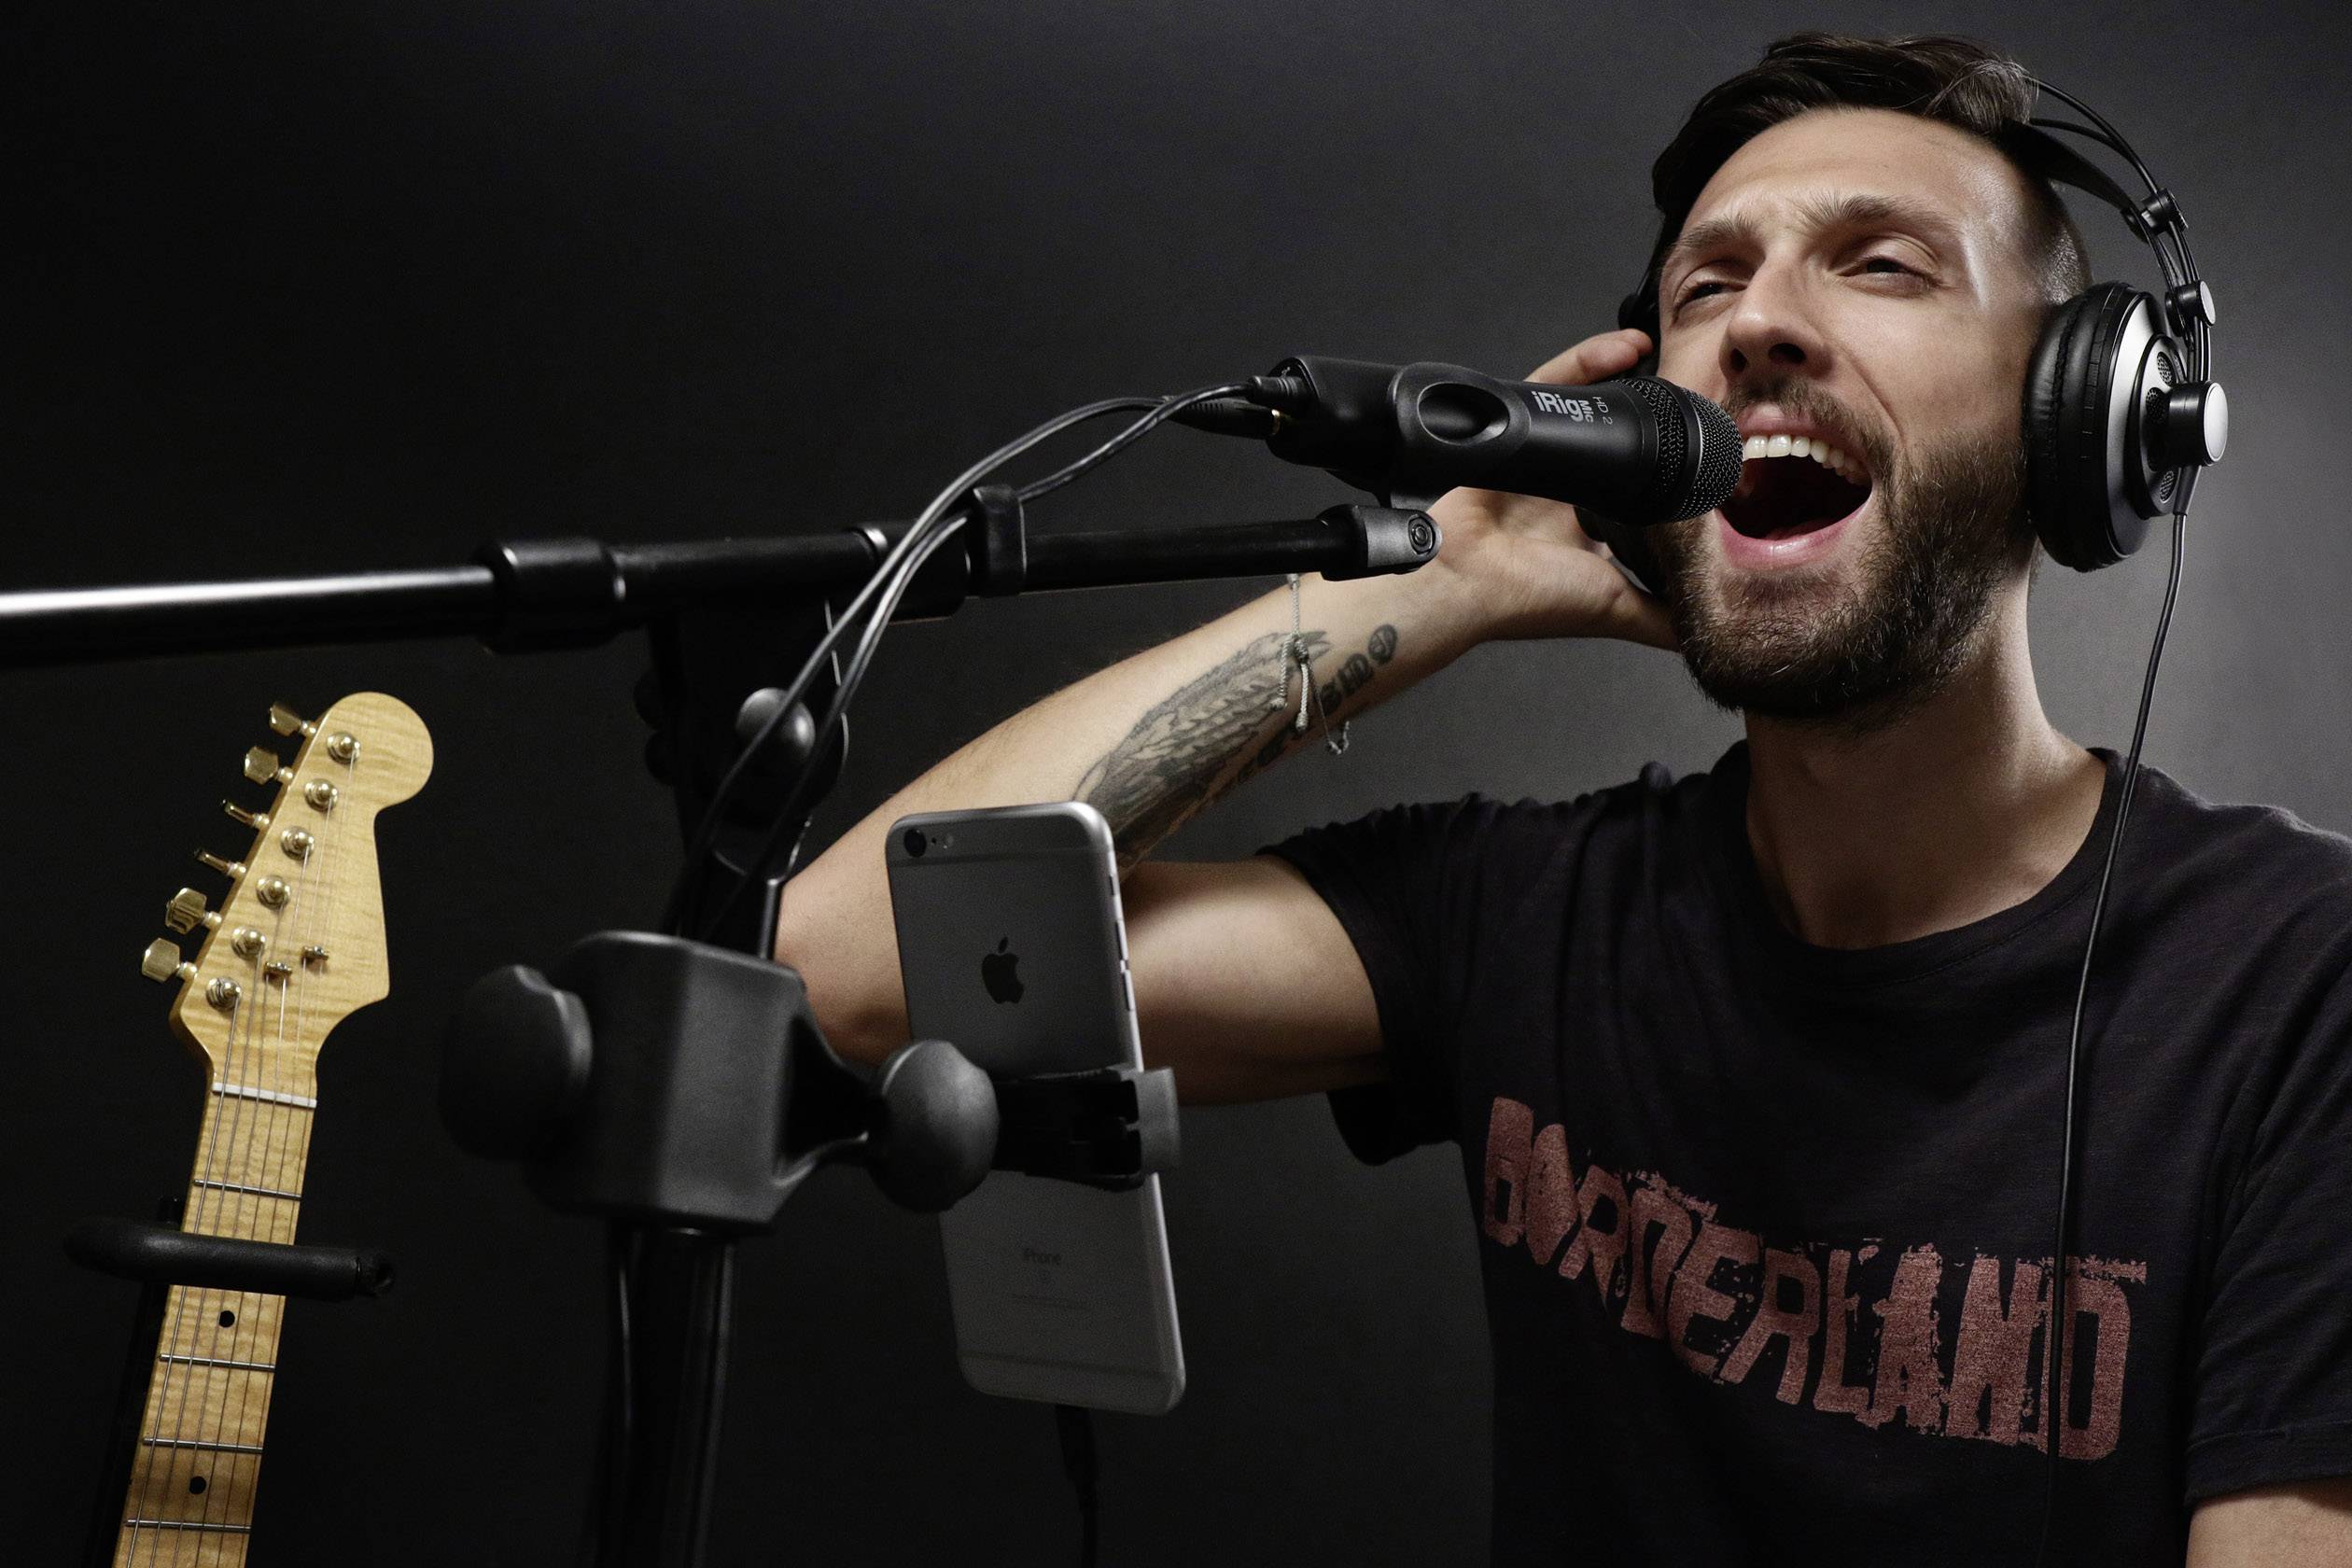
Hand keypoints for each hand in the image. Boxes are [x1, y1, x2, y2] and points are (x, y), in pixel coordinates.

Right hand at [1425, 329, 1678, 649]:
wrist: (1463, 583)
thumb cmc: (1525, 599)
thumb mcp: (1615, 610)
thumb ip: (1661, 617)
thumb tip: (1709, 630)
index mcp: (1583, 525)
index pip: (1632, 480)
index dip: (1664, 460)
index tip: (1703, 440)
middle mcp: (1562, 487)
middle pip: (1610, 434)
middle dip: (1644, 407)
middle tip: (1685, 382)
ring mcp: (1538, 455)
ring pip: (1586, 403)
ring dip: (1621, 376)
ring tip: (1660, 356)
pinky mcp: (1514, 427)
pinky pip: (1554, 383)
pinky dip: (1588, 361)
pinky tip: (1626, 349)